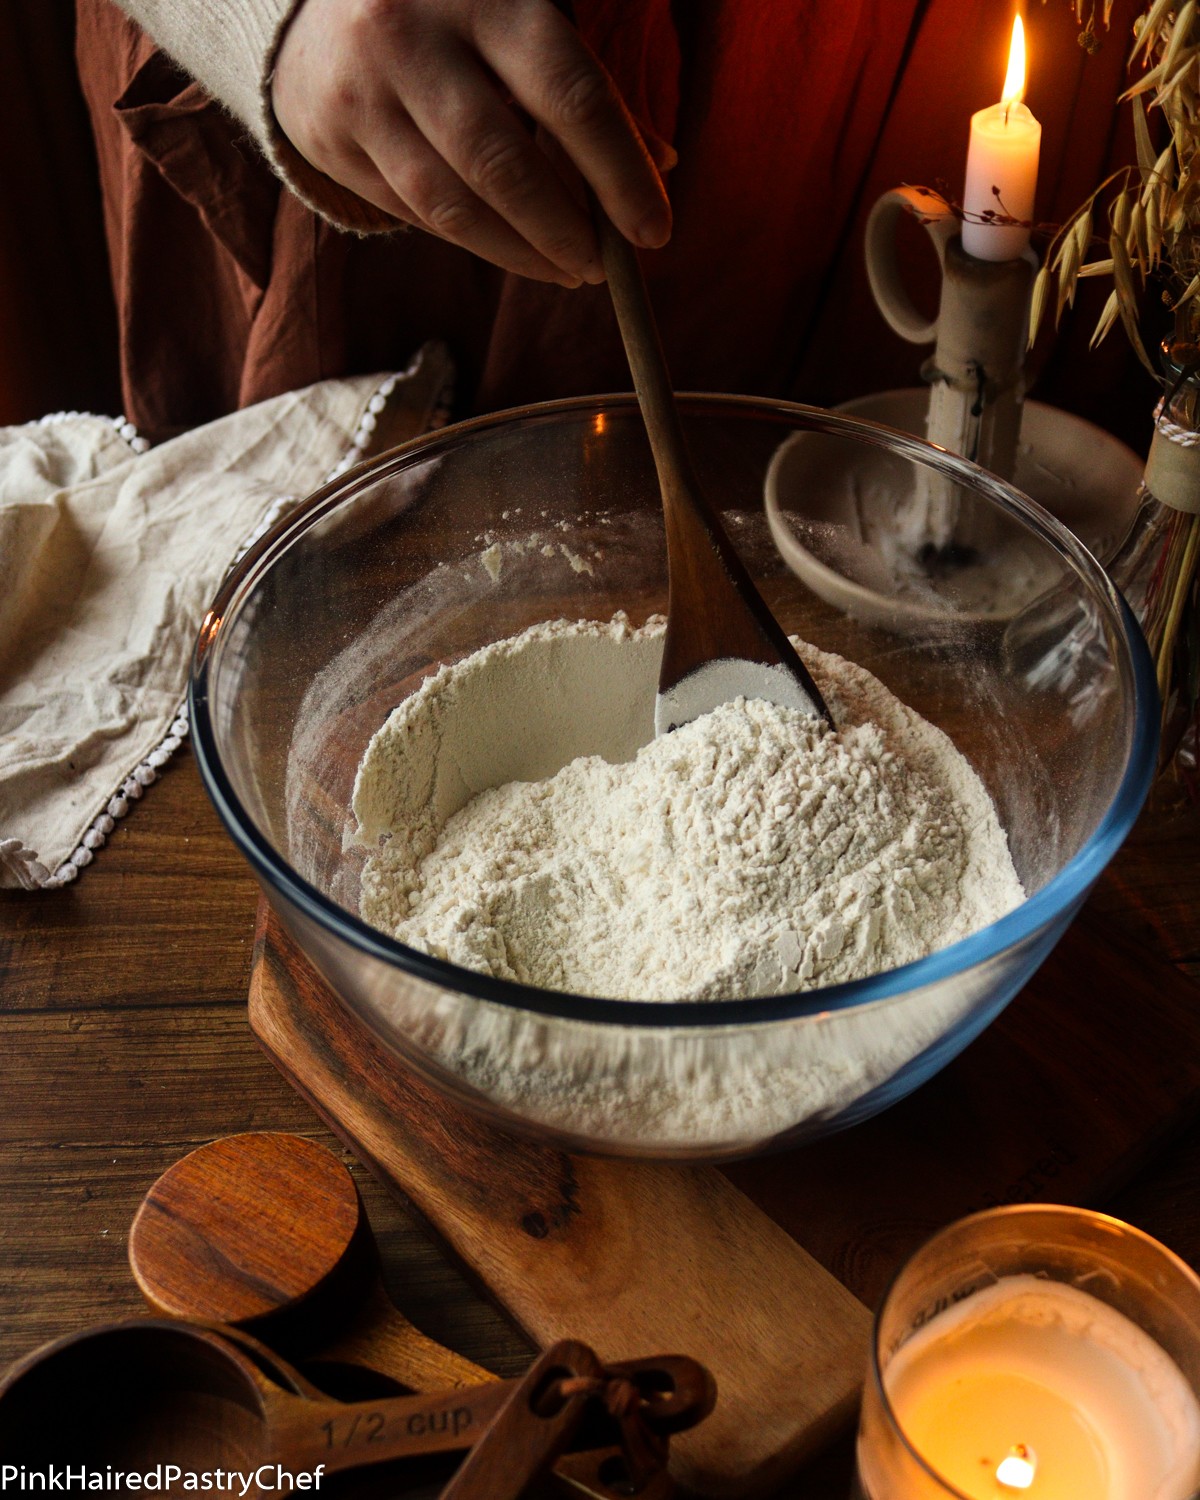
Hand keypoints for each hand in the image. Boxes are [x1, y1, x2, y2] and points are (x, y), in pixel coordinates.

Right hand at [271, 0, 672, 285]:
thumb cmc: (454, 8)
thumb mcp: (521, 13)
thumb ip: (584, 83)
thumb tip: (660, 164)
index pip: (569, 95)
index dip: (620, 173)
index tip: (654, 232)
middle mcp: (409, 34)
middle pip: (505, 165)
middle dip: (566, 232)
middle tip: (602, 266)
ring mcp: (361, 90)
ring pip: (454, 205)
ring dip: (522, 254)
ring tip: (566, 271)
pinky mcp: (330, 138)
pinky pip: (414, 213)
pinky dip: (473, 239)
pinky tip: (509, 247)